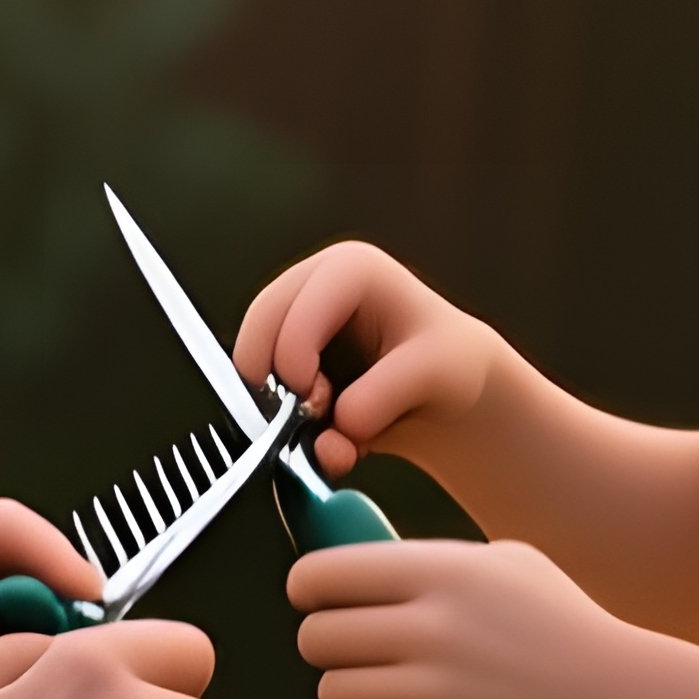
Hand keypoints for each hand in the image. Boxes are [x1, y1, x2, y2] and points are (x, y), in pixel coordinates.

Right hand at [233, 242, 498, 482]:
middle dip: (274, 379)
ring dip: (277, 404)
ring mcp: (294, 319)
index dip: (294, 354)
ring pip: (251, 361)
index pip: (296, 305)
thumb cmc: (447, 365)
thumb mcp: (436, 373)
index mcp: (351, 269)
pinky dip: (280, 417)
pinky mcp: (283, 356)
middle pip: (259, 325)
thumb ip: (386, 395)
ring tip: (326, 423)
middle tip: (312, 415)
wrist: (446, 393)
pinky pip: (259, 388)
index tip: (315, 399)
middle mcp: (314, 284)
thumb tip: (339, 422)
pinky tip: (322, 428)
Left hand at [289, 539, 655, 698]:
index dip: (310, 592)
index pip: (317, 575)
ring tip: (398, 696)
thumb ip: (431, 562)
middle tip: (364, 656)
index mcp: (438, 572)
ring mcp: (430, 689)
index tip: (322, 604)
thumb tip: (359, 567)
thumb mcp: (506, 564)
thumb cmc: (567, 631)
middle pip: (314, 639)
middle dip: (332, 651)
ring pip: (333, 694)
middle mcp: (427, 627)